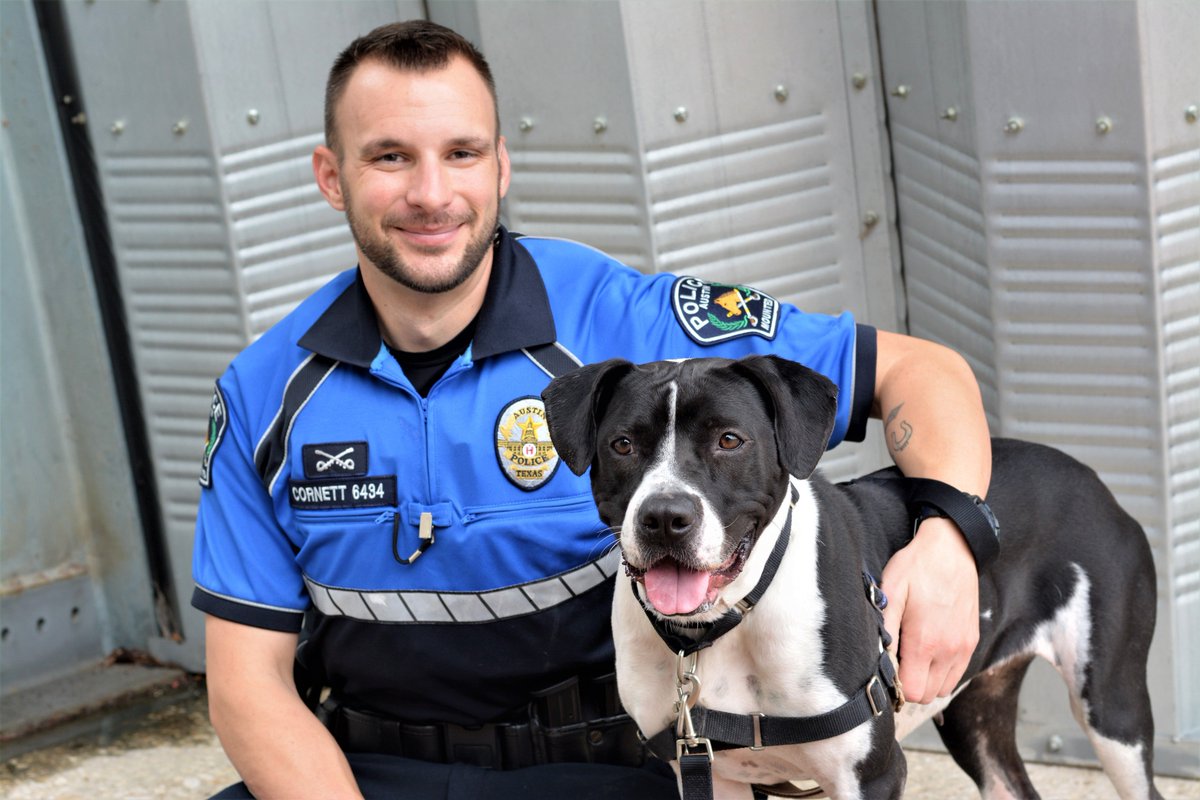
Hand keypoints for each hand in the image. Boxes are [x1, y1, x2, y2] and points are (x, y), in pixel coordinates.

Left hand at [880, 517, 978, 703]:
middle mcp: (948, 650)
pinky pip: (958, 673)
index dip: (896, 685)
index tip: (887, 668)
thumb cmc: (917, 567)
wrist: (952, 549)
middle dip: (910, 684)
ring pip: (944, 688)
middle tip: (898, 660)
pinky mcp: (972, 640)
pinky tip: (929, 651)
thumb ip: (884, 629)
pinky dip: (943, 671)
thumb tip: (877, 659)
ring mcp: (963, 647)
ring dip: (927, 679)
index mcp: (924, 642)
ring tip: (913, 655)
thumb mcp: (890, 591)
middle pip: (927, 694)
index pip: (912, 691)